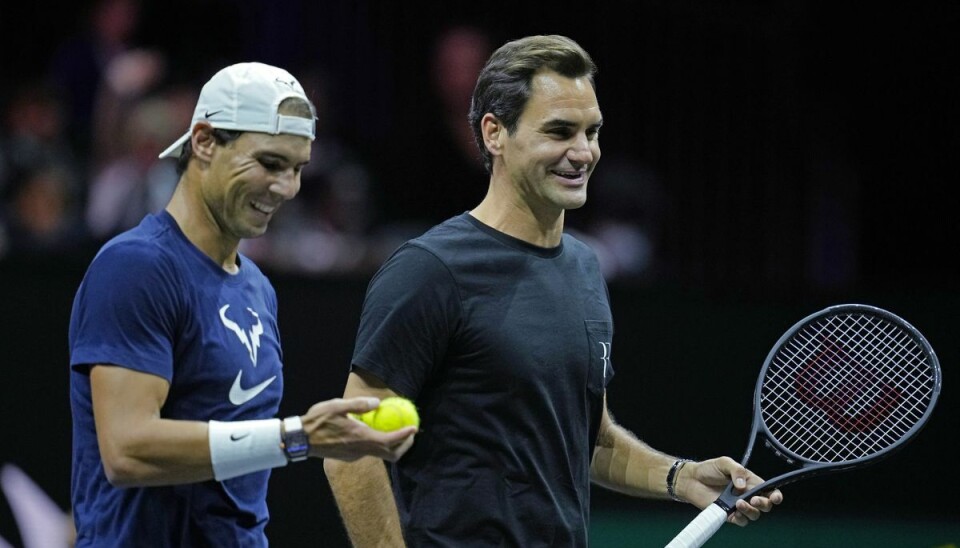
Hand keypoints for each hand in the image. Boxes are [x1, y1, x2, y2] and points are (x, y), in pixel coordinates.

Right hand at [301, 397, 416, 462]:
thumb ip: (359, 404)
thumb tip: (378, 403)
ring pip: (381, 454)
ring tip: (397, 431)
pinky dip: (379, 444)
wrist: (300, 440)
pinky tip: (375, 432)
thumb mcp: (337, 406)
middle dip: (404, 445)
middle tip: (410, 433)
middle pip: (391, 454)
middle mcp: (361, 450)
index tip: (414, 428)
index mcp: (361, 438)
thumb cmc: (317, 421)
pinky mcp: (349, 457)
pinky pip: (370, 452)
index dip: (404, 436)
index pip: (390, 441)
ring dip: (392, 445)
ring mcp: (355, 456)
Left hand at [678, 456, 782, 526]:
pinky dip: (741, 518)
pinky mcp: (729, 514)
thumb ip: (736, 470)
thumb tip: (742, 485)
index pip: (769, 490)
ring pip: (754, 515)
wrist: (692, 480)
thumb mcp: (724, 462)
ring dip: (751, 511)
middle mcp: (747, 495)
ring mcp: (738, 506)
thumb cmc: (709, 469)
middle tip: (754, 499)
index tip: (775, 497)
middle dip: (764, 504)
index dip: (776, 495)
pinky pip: (741, 521)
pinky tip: (735, 512)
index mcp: (750, 482)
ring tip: (739, 503)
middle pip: (765, 505)